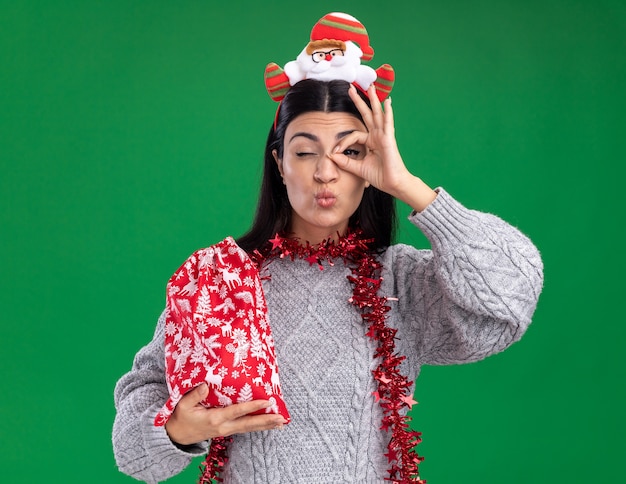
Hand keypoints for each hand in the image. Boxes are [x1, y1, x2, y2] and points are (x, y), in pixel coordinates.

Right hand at [164, 383, 287, 445]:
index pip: (237, 411)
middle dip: (266, 421)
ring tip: (281, 422)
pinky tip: (269, 425)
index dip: (252, 406)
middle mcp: (224, 427)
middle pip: (248, 424)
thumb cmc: (181, 417)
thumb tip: (206, 385)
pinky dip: (258, 426)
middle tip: (281, 418)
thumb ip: (195, 395)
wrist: (177, 435)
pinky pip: (245, 428)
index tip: (266, 401)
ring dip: (266, 425)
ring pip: (249, 428)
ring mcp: (226, 431)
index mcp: (215, 418)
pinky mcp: (227, 431)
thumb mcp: (183, 405)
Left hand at [330, 84, 436, 211]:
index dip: (342, 142)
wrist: (392, 184)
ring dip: (374, 100)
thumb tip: (331, 156)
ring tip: (372, 86)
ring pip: (377, 114)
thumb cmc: (379, 176)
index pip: (353, 135)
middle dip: (360, 101)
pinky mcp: (389, 139)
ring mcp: (384, 136)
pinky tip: (387, 102)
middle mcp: (377, 136)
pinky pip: (388, 123)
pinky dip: (388, 112)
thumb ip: (345, 162)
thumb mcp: (357, 168)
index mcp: (370, 142)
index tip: (334, 153)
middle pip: (367, 115)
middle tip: (352, 88)